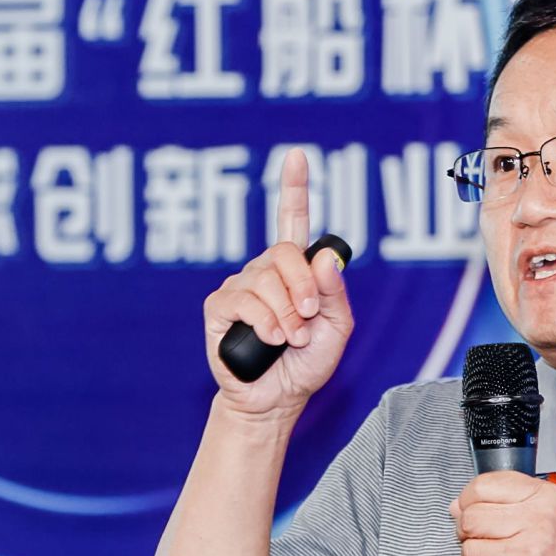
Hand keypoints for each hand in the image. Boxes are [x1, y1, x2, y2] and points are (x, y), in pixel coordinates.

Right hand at [202, 148, 353, 418]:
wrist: (276, 399)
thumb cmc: (305, 364)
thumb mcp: (336, 329)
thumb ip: (334, 295)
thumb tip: (325, 260)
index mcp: (294, 270)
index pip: (293, 220)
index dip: (294, 187)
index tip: (297, 155)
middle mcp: (265, 271)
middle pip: (285, 253)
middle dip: (304, 288)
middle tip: (308, 319)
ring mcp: (240, 286)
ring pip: (266, 280)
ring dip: (287, 313)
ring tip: (290, 339)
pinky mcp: (219, 307)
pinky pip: (244, 300)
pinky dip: (265, 321)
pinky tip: (270, 339)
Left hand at [449, 470, 555, 555]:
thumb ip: (512, 502)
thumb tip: (457, 506)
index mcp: (545, 497)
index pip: (483, 486)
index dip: (467, 500)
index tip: (468, 510)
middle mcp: (536, 521)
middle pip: (471, 518)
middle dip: (465, 531)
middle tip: (478, 539)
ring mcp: (527, 554)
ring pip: (470, 550)